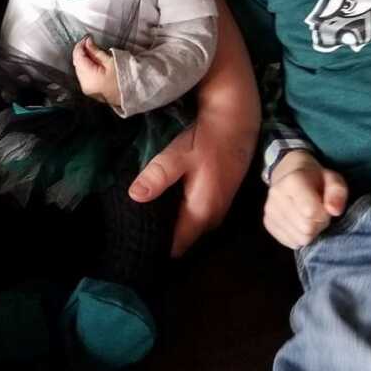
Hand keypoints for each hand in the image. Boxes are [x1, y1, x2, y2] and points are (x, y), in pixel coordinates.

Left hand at [72, 37, 121, 106]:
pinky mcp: (89, 91)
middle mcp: (84, 84)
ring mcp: (86, 89)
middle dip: (82, 52)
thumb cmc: (124, 79)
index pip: (78, 56)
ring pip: (79, 69)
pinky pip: (83, 76)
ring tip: (94, 53)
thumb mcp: (110, 61)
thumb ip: (96, 51)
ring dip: (84, 60)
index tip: (86, 39)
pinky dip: (86, 68)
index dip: (80, 45)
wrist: (131, 94)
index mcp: (89, 77)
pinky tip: (94, 63)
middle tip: (90, 43)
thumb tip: (88, 42)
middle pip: (77, 63)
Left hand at [128, 116, 254, 256]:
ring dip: (170, 223)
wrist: (237, 123)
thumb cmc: (207, 140)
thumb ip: (157, 177)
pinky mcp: (218, 201)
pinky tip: (163, 202)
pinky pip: (195, 217)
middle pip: (182, 239)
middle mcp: (211, 219)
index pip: (175, 247)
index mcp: (201, 214)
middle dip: (160, 235)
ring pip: (189, 228)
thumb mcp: (177, 156)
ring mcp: (218, 211)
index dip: (155, 247)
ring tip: (144, 215)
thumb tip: (134, 196)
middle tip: (133, 226)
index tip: (134, 242)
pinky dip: (180, 213)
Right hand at [263, 151, 347, 248]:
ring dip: (309, 232)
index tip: (324, 206)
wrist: (289, 175)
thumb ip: (337, 192)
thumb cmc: (315, 179)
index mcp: (292, 181)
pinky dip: (299, 236)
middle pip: (306, 229)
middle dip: (318, 224)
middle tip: (318, 213)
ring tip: (308, 217)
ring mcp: (269, 210)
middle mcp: (276, 195)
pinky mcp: (268, 223)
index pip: (311, 212)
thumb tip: (334, 210)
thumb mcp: (333, 179)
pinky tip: (299, 222)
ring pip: (299, 239)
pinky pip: (291, 243)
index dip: (324, 214)